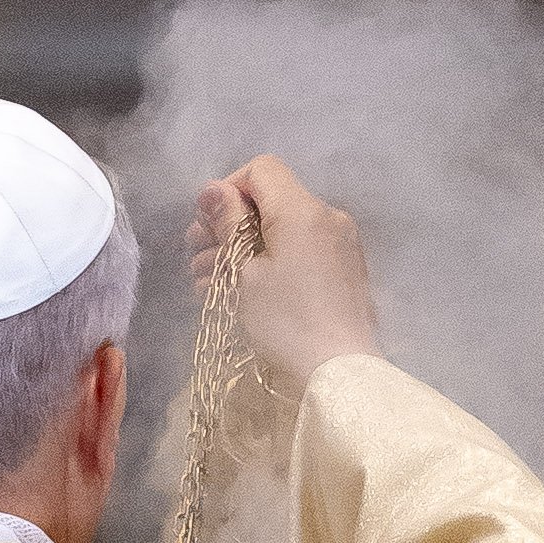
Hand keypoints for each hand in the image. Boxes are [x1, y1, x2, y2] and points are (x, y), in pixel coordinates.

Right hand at [192, 155, 375, 385]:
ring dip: (246, 248)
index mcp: (303, 210)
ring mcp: (341, 245)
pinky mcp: (345, 272)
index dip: (228, 190)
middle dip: (231, 225)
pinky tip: (244, 291)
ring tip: (210, 282)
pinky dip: (272, 262)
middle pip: (272, 202)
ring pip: (284, 231)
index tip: (207, 227)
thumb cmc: (285, 320)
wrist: (339, 372)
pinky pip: (303, 252)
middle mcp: (327, 217)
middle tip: (198, 258)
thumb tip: (212, 188)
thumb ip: (229, 224)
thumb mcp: (245, 272)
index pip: (262, 170)